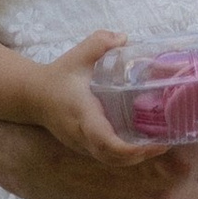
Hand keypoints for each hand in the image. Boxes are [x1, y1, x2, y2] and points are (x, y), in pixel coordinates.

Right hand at [31, 30, 160, 165]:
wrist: (33, 96)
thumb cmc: (59, 75)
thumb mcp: (79, 55)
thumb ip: (100, 42)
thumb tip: (124, 38)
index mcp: (83, 114)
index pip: (105, 141)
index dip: (129, 148)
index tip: (152, 144)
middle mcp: (82, 135)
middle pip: (112, 158)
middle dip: (140, 156)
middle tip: (164, 143)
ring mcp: (81, 144)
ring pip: (110, 161)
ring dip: (134, 158)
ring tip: (158, 144)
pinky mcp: (82, 147)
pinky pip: (105, 157)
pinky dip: (124, 155)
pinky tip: (141, 142)